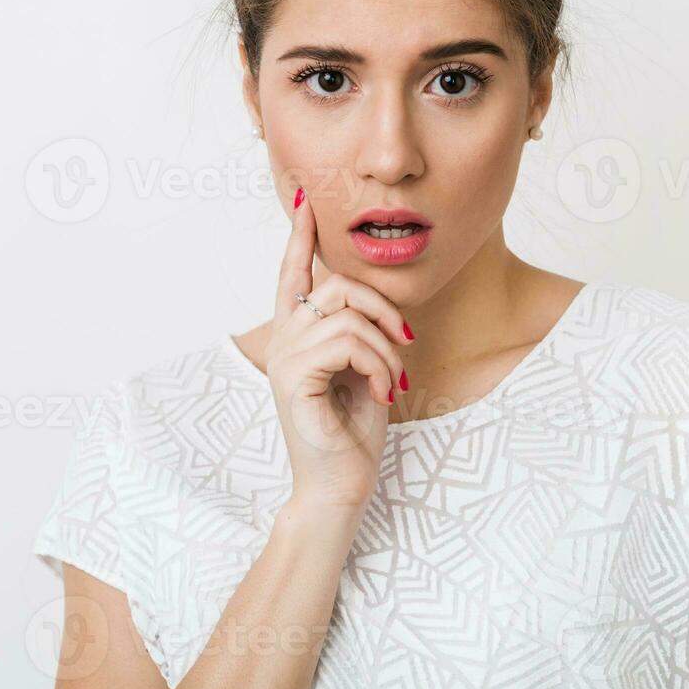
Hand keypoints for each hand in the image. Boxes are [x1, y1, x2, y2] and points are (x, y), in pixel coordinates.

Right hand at [264, 186, 411, 510]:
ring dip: (385, 347)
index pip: (292, 274)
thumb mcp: (364, 370)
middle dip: (383, 307)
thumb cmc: (353, 433)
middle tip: (406, 340)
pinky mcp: (294, 378)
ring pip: (347, 315)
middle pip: (337, 287)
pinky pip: (347, 343)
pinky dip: (378, 365)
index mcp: (296, 335)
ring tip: (393, 378)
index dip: (299, 237)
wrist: (341, 488)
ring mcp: (284, 358)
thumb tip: (375, 307)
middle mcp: (282, 340)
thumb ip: (359, 334)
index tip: (303, 200)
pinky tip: (384, 391)